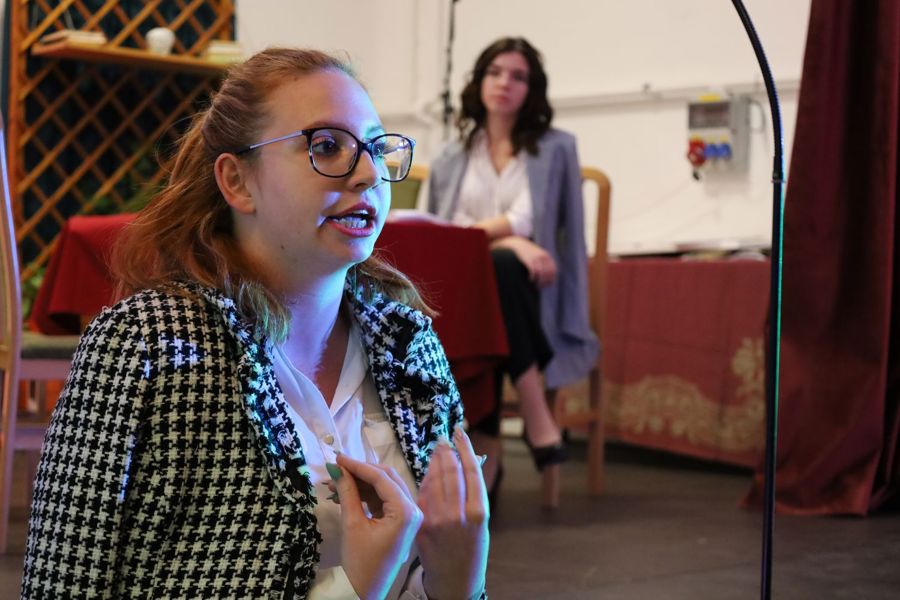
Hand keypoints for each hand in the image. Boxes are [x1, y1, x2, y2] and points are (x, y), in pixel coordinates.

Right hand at [330, 454, 422, 599]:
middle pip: (386, 479)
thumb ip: (348, 493)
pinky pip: (382, 500)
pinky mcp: (400, 521)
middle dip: (360, 472)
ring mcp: (408, 516)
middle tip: (337, 466)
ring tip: (334, 482)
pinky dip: (365, 495)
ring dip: (360, 483)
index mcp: (406, 511)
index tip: (338, 458)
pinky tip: (344, 492)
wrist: (365, 591)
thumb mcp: (352, 524)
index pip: (382, 478)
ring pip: (383, 488)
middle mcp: (413, 510)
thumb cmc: (361, 562)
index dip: (358, 466)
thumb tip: (338, 469)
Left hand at [417, 427, 489, 599]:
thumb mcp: (482, 523)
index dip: (464, 448)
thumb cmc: (472, 549)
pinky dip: (425, 480)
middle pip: (451, 471)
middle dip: (446, 451)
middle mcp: (459, 513)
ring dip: (434, 461)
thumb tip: (469, 464)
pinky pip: (422, 495)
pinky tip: (427, 471)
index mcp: (478, 511)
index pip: (471, 470)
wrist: (456, 580)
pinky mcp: (422, 524)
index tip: (460, 432)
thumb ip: (474, 495)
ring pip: (435, 480)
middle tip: (443, 437)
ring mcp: (439, 519)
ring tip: (436, 449)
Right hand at [492, 236, 556, 287]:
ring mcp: (535, 258)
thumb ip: (543, 262)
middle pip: (548, 273)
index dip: (551, 279)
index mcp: (546, 256)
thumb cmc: (526, 252)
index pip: (553, 270)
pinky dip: (533, 277)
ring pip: (541, 274)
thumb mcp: (537, 254)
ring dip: (539, 281)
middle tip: (540, 286)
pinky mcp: (528, 260)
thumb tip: (548, 276)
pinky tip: (530, 279)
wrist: (515, 243)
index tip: (547, 285)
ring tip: (535, 285)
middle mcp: (543, 256)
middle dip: (545, 282)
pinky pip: (534, 271)